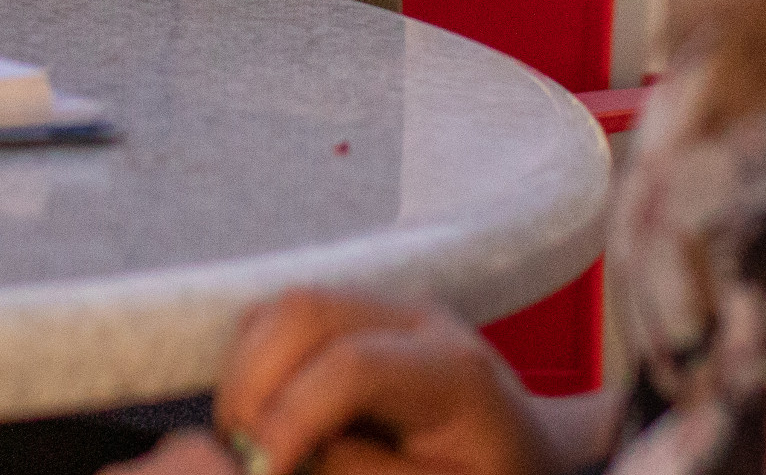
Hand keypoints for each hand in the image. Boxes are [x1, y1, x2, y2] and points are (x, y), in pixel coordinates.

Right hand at [105, 291, 565, 474]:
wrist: (526, 457)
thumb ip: (366, 474)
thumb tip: (283, 455)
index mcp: (455, 371)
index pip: (353, 365)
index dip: (292, 418)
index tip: (264, 471)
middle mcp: (419, 319)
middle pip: (305, 310)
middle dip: (252, 384)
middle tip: (238, 453)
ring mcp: (384, 308)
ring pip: (281, 307)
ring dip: (245, 373)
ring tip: (246, 441)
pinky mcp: (355, 315)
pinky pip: (280, 318)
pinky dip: (252, 364)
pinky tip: (263, 418)